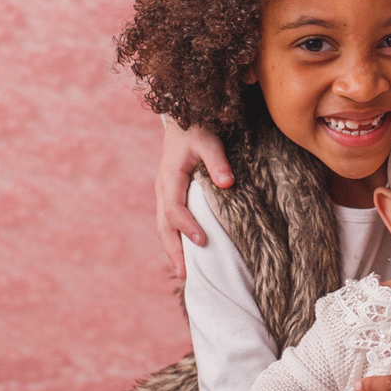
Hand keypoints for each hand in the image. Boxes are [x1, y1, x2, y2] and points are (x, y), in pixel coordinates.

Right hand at [155, 120, 233, 278]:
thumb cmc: (196, 127)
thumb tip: (227, 183)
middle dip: (174, 251)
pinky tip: (185, 251)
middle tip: (186, 275)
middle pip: (164, 226)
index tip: (202, 241)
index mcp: (170, 178)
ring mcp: (164, 192)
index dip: (187, 226)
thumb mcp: (208, 140)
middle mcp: (163, 189)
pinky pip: (168, 221)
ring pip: (163, 226)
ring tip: (183, 272)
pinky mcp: (170, 193)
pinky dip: (174, 238)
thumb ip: (217, 161)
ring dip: (172, 249)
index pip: (175, 209)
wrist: (181, 115)